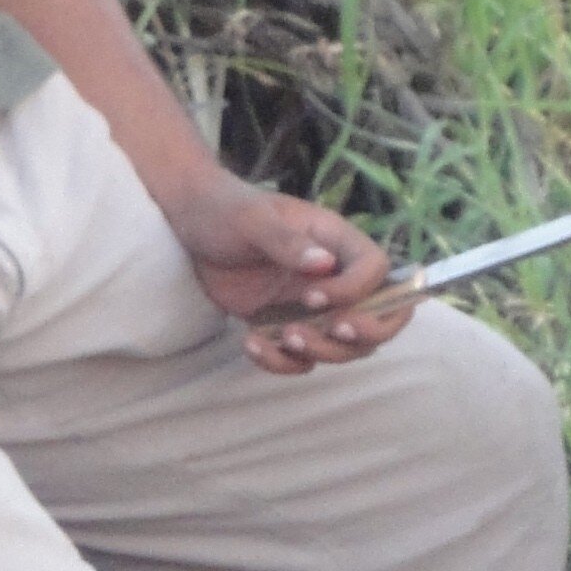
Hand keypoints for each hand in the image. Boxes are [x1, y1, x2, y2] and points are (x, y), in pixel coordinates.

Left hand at [162, 166, 409, 375]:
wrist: (192, 223)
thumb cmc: (226, 208)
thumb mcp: (251, 218)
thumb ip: (286, 241)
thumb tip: (324, 264)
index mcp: (335, 241)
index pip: (376, 270)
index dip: (358, 291)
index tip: (313, 297)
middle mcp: (333, 276)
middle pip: (378, 315)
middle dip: (363, 334)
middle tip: (332, 332)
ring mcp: (311, 305)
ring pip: (344, 345)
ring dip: (322, 351)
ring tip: (284, 337)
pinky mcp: (285, 324)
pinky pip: (300, 357)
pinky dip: (281, 362)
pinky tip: (250, 344)